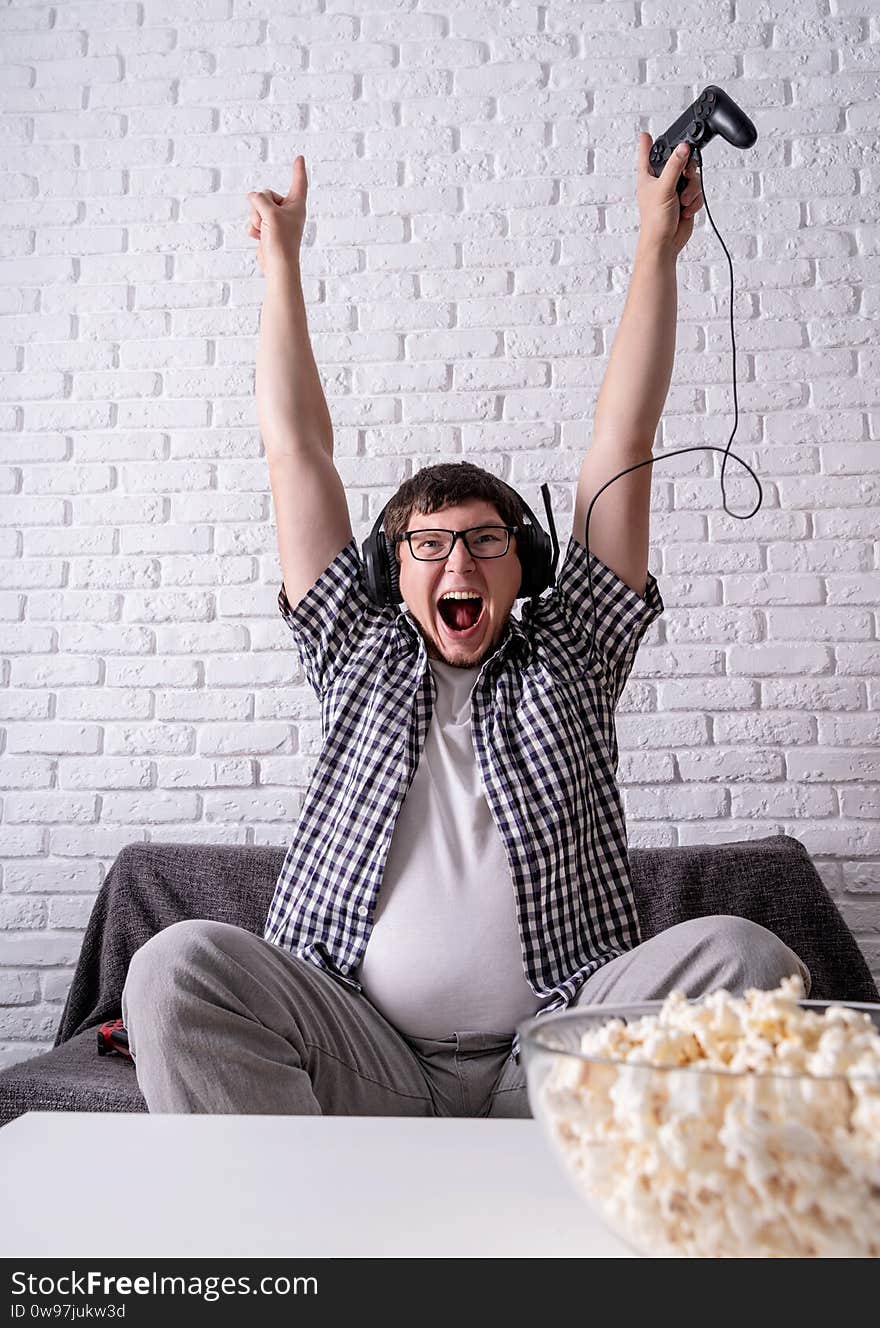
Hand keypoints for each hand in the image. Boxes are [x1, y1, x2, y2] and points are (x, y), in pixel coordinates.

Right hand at [246, 157, 307, 276]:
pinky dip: (254, 229)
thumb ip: (260, 198)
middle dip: (261, 206)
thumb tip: (252, 197)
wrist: (277, 266)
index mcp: (296, 205)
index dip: (298, 169)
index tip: (299, 157)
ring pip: (257, 207)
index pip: (298, 182)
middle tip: (269, 222)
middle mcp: (288, 211)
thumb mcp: (270, 213)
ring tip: (265, 232)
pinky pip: (254, 220)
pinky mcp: (268, 230)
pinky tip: (260, 238)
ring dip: (256, 219)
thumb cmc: (281, 241)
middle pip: (266, 194)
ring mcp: (277, 221)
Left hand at [635, 132, 703, 257]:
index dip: (647, 143)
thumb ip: (675, 166)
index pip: (648, 154)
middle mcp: (661, 181)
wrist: (666, 243)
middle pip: (680, 161)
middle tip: (686, 175)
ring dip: (691, 190)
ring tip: (682, 202)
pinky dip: (694, 201)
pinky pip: (697, 192)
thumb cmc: (655, 220)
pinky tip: (686, 210)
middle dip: (687, 170)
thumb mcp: (664, 188)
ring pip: (692, 177)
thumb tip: (683, 148)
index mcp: (648, 176)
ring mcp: (674, 190)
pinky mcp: (685, 200)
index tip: (646, 133)